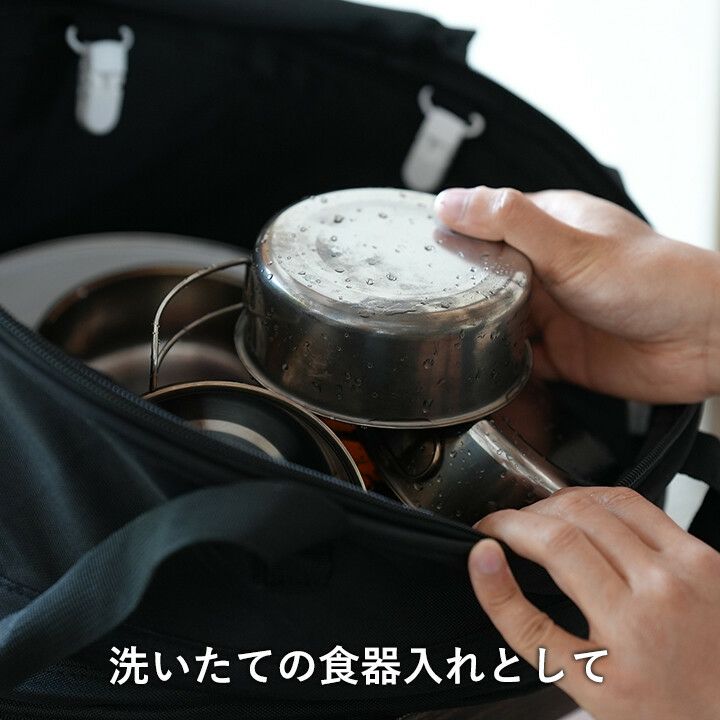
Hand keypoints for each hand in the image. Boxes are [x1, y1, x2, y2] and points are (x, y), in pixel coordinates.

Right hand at [434, 186, 719, 402]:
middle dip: (460, 291)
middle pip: (486, 279)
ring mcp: (555, 313)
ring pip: (497, 321)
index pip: (487, 225)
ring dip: (478, 331)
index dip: (454, 238)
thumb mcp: (572, 246)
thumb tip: (451, 201)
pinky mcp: (562, 355)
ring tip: (443, 339)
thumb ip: (509, 222)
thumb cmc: (657, 282)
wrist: (707, 341)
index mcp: (551, 228)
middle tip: (425, 305)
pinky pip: (518, 362)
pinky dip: (500, 367)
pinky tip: (482, 369)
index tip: (418, 253)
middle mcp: (550, 270)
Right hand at [468, 487, 719, 719]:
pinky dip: (601, 504)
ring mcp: (689, 564)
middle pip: (575, 512)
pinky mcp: (703, 553)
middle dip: (529, 513)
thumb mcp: (574, 677)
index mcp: (628, 621)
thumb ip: (517, 617)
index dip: (507, 524)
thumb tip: (483, 559)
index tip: (488, 528)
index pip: (553, 541)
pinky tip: (587, 521)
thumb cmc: (656, 706)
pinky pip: (639, 506)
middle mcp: (663, 584)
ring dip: (561, 503)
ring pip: (605, 498)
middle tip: (511, 530)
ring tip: (544, 524)